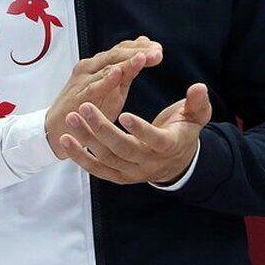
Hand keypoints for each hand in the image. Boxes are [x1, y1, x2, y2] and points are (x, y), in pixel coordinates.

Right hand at [45, 36, 162, 160]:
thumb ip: (127, 71)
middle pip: (117, 53)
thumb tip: (145, 50)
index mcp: (99, 63)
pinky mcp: (78, 96)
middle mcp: (91, 67)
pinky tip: (118, 73)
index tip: (159, 50)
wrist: (56, 128)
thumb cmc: (87, 107)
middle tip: (157, 53)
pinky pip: (94, 86)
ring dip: (127, 61)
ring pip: (107, 66)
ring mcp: (83, 80)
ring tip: (144, 57)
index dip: (141, 47)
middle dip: (138, 52)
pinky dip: (106, 79)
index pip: (123, 49)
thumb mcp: (112, 89)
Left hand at [56, 82, 211, 184]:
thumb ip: (197, 103)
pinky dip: (80, 157)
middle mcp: (149, 163)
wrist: (177, 161)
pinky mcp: (118, 176)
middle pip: (123, 150)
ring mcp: (132, 172)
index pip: (154, 141)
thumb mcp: (196, 116)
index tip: (124, 114)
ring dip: (87, 139)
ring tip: (72, 117)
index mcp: (168, 146)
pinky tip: (65, 140)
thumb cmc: (183, 131)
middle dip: (102, 129)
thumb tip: (199, 87)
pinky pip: (97, 169)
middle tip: (85, 107)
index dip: (140, 130)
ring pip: (106, 159)